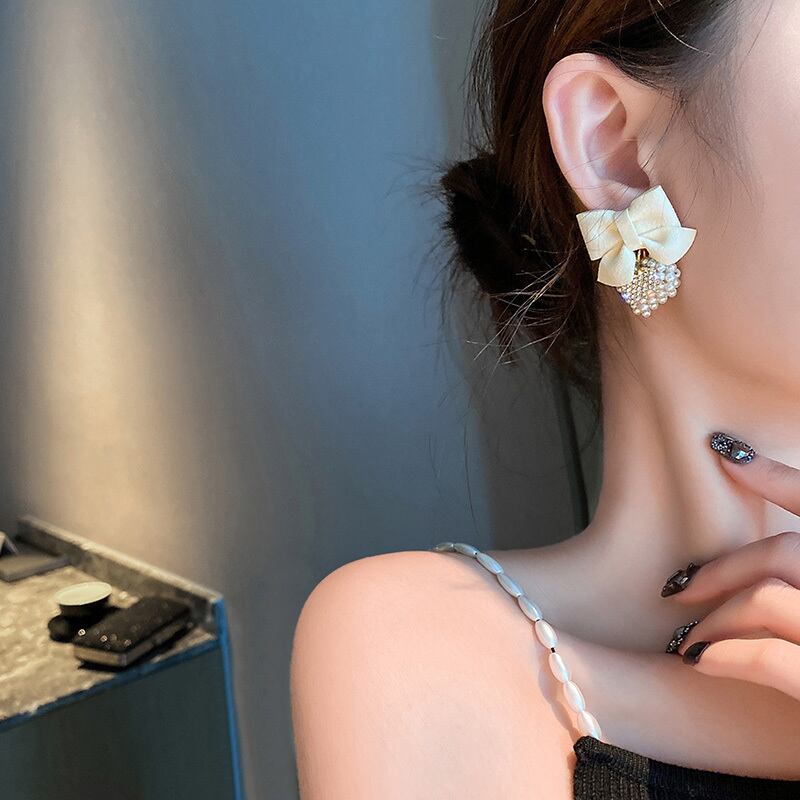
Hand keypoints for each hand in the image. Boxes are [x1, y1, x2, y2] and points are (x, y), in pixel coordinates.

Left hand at [664, 440, 799, 702]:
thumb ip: (794, 578)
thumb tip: (750, 576)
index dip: (774, 475)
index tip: (723, 450)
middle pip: (785, 553)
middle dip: (721, 568)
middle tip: (676, 587)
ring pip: (769, 600)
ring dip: (717, 619)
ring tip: (689, 641)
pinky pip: (772, 659)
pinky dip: (728, 656)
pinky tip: (701, 663)